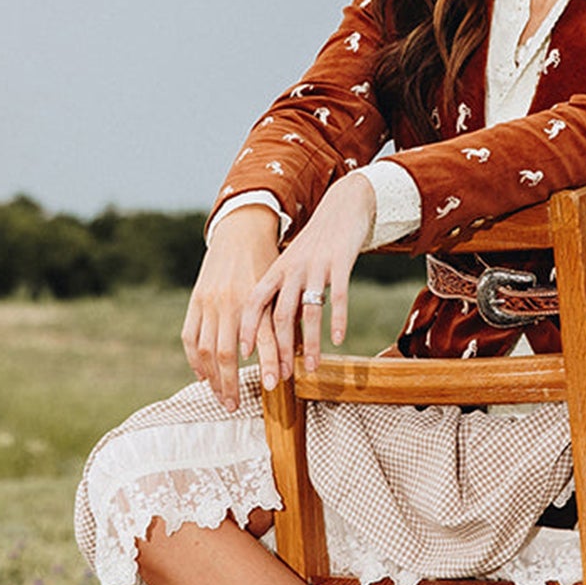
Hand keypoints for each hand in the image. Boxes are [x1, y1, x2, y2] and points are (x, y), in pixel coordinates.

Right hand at [182, 206, 280, 411]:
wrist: (241, 232)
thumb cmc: (269, 265)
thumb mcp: (281, 289)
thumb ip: (285, 321)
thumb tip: (295, 359)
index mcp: (255, 300)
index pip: (262, 342)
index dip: (268, 366)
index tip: (273, 388)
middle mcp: (230, 303)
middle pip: (226, 355)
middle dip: (231, 384)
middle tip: (235, 407)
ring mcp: (209, 302)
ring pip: (206, 350)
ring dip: (212, 378)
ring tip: (221, 398)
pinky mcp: (196, 300)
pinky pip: (190, 336)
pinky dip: (195, 359)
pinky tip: (202, 376)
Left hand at [242, 173, 375, 388]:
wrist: (343, 207)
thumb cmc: (317, 245)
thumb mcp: (294, 266)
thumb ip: (285, 294)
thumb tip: (279, 331)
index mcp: (277, 271)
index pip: (254, 303)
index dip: (247, 329)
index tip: (242, 356)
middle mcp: (292, 269)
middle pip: (280, 316)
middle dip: (279, 350)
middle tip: (279, 378)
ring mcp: (316, 267)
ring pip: (309, 312)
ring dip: (311, 344)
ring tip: (312, 368)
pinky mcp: (341, 264)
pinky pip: (339, 297)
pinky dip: (338, 320)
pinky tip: (339, 340)